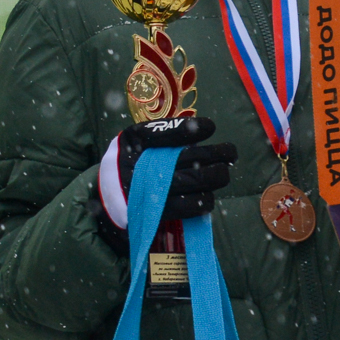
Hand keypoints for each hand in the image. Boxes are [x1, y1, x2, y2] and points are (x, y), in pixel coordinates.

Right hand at [111, 115, 237, 221]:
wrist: (108, 202)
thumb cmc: (130, 165)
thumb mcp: (135, 143)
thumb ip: (161, 136)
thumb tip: (200, 130)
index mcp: (133, 141)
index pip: (163, 131)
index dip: (190, 129)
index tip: (211, 127)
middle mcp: (139, 164)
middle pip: (189, 157)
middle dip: (217, 154)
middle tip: (230, 152)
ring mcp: (149, 190)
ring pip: (196, 181)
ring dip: (217, 176)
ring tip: (223, 172)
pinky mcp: (157, 213)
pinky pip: (191, 206)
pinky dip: (205, 199)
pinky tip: (208, 194)